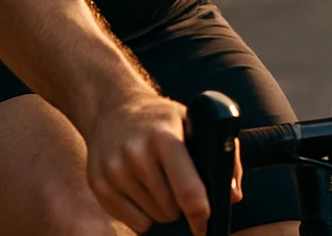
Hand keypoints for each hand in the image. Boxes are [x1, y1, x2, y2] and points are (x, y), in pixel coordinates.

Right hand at [83, 91, 242, 234]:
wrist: (112, 107)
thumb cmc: (161, 118)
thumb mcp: (192, 121)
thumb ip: (223, 153)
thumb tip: (232, 194)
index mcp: (164, 136)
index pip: (187, 188)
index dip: (201, 213)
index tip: (206, 223)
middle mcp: (136, 153)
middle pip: (170, 208)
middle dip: (181, 208)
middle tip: (180, 191)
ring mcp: (114, 169)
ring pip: (152, 217)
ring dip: (162, 211)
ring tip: (160, 186)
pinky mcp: (98, 184)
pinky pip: (132, 222)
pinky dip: (142, 216)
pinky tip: (142, 193)